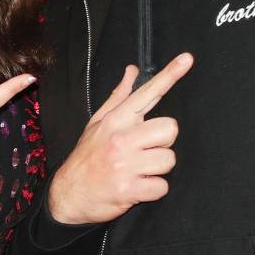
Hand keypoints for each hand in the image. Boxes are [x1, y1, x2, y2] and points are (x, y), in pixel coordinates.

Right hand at [47, 54, 192, 225]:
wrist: (67, 195)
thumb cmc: (87, 158)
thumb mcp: (97, 124)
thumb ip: (119, 98)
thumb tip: (132, 71)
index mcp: (115, 120)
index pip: (147, 93)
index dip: (170, 75)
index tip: (187, 59)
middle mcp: (120, 139)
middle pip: (170, 129)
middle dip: (163, 142)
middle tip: (145, 150)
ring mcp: (124, 164)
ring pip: (168, 159)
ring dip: (157, 169)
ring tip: (138, 170)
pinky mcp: (128, 189)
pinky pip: (162, 187)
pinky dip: (153, 190)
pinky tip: (137, 187)